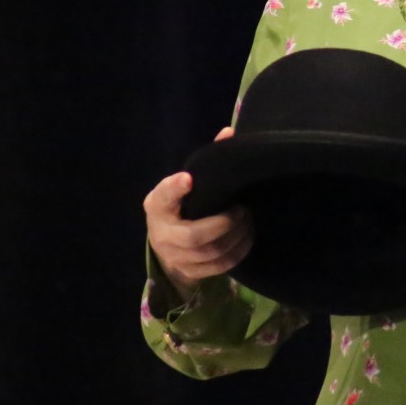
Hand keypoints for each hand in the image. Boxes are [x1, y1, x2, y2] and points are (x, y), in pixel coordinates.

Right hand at [144, 125, 253, 297]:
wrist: (168, 246)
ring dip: (236, 237)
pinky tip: (247, 238)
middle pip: (195, 236)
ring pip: (210, 253)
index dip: (174, 189)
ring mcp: (175, 257)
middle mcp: (161, 233)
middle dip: (225, 223)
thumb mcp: (186, 186)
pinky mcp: (190, 272)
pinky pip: (218, 267)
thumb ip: (205, 164)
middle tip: (243, 210)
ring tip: (248, 222)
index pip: (162, 197)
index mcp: (157, 206)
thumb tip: (229, 132)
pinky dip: (238, 252)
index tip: (189, 178)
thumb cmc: (181, 207)